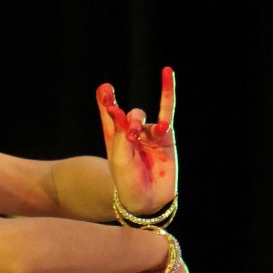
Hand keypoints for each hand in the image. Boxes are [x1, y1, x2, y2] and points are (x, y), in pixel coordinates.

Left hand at [96, 67, 176, 216]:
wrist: (148, 198)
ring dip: (138, 122)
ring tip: (137, 136)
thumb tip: (120, 110)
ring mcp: (148, 133)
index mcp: (114, 137)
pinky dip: (167, 93)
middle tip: (129, 134)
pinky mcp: (165, 135)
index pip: (109, 113)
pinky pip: (167, 111)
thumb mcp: (119, 158)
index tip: (105, 90)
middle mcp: (130, 132)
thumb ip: (120, 133)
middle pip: (127, 114)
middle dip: (127, 120)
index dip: (106, 100)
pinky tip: (167, 73)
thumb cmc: (128, 181)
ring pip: (143, 117)